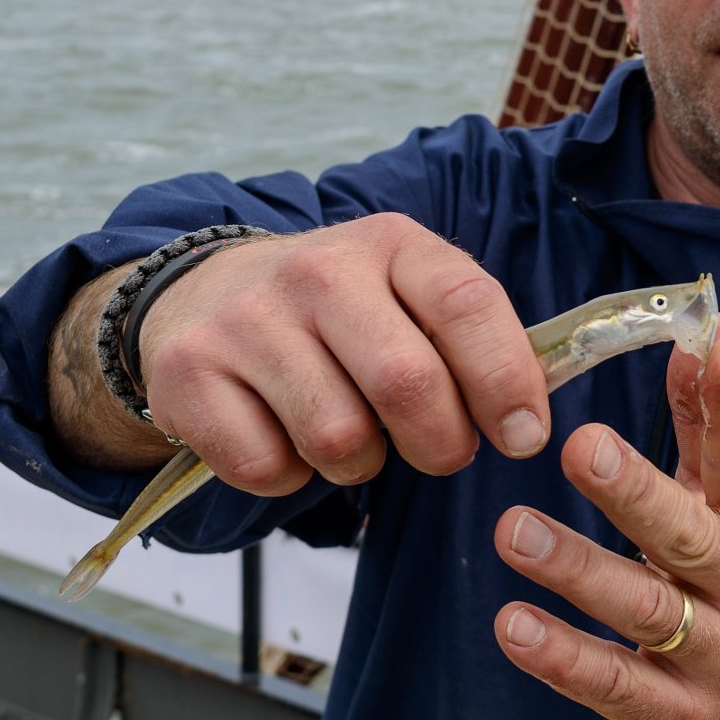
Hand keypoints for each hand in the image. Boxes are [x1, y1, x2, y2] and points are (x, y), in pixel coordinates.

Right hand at [133, 213, 551, 492]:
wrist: (205, 294)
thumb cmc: (339, 313)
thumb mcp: (409, 295)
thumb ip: (471, 340)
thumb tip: (529, 419)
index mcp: (391, 243)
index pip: (466, 304)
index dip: (506, 380)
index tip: (524, 436)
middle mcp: (318, 270)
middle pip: (408, 384)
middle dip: (441, 444)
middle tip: (439, 450)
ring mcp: (248, 319)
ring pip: (340, 439)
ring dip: (359, 464)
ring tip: (350, 433)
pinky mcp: (190, 373)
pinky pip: (267, 466)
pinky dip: (289, 475)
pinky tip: (282, 434)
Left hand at [491, 319, 719, 719]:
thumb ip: (709, 427)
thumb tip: (697, 335)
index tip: (711, 346)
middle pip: (689, 534)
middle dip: (635, 491)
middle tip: (580, 446)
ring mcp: (717, 656)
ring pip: (646, 608)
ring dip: (577, 568)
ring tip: (513, 530)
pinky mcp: (674, 714)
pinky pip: (612, 683)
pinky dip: (561, 657)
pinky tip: (512, 623)